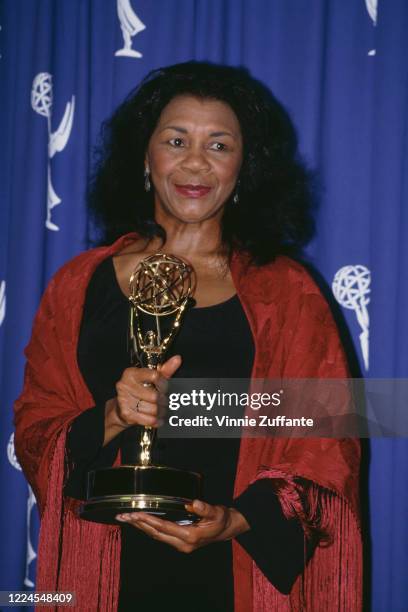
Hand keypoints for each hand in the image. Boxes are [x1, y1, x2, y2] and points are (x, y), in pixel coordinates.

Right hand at [103, 355, 181, 444]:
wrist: (120, 408)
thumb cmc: (139, 390)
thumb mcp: (151, 378)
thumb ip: (165, 370)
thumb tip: (177, 359)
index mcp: (132, 373)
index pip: (155, 376)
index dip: (164, 384)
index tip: (166, 389)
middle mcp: (125, 385)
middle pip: (155, 396)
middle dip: (164, 401)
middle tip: (165, 402)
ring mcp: (124, 399)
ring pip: (153, 409)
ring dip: (161, 412)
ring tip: (162, 410)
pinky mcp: (126, 413)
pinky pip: (148, 419)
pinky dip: (156, 421)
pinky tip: (158, 419)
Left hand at [115, 499, 249, 552]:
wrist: (227, 529)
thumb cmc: (221, 520)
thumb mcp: (216, 512)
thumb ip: (205, 508)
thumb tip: (193, 503)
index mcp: (190, 537)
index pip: (163, 527)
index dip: (148, 520)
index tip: (135, 514)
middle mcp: (182, 543)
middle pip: (155, 533)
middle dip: (138, 524)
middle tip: (123, 516)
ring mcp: (179, 544)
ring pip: (155, 536)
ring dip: (140, 527)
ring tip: (126, 518)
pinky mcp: (178, 542)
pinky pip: (160, 535)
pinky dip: (148, 528)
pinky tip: (140, 522)